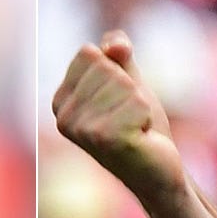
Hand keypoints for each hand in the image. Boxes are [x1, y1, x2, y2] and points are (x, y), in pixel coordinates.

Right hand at [52, 32, 185, 205]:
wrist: (156, 171)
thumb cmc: (140, 126)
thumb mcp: (128, 81)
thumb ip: (118, 54)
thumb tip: (116, 46)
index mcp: (60, 101)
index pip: (90, 54)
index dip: (117, 70)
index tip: (118, 101)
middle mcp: (63, 117)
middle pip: (107, 66)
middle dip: (129, 89)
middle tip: (128, 117)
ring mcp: (82, 130)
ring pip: (124, 84)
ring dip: (139, 105)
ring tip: (134, 128)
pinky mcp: (106, 140)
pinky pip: (138, 103)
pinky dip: (146, 118)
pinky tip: (140, 138)